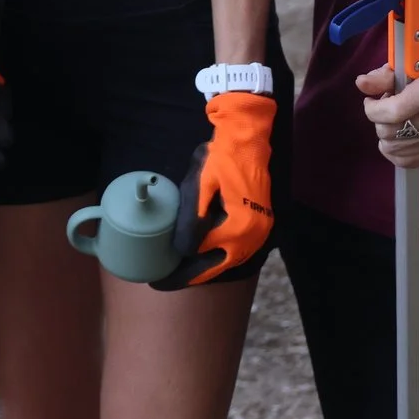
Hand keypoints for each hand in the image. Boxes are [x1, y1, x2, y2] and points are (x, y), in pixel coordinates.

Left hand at [154, 91, 274, 288]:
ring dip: (204, 268)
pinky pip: (237, 250)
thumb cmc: (220, 158)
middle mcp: (251, 238)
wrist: (248, 138)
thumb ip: (191, 222)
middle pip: (214, 268)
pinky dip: (218, 256)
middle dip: (188, 277)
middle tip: (163, 281)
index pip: (200, 259)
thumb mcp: (199, 187)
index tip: (156, 279)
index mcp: (236, 229)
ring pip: (227, 262)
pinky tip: (202, 256)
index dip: (176, 271)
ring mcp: (259, 233)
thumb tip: (181, 251)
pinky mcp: (261, 225)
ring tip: (179, 272)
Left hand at [357, 57, 418, 170]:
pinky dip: (394, 150)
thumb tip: (361, 83)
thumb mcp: (405, 68)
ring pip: (393, 148)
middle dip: (379, 121)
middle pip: (390, 132)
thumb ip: (381, 77)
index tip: (370, 102)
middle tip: (385, 110)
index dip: (374, 110)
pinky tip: (398, 136)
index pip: (394, 111)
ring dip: (385, 136)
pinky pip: (404, 161)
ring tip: (395, 121)